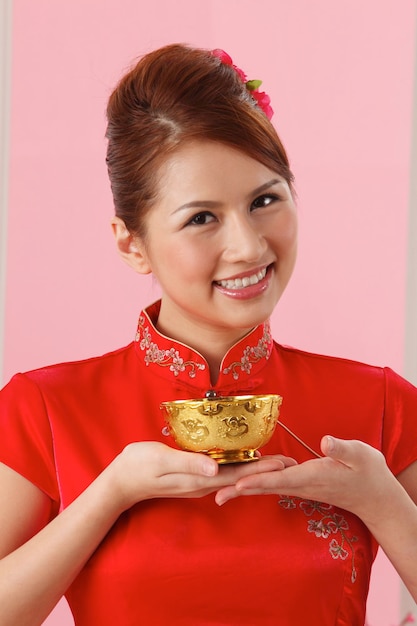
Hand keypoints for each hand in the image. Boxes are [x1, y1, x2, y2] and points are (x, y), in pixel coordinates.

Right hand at [108, 441, 292, 511]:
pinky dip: (238, 466)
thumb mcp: (162, 460)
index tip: (283, 463)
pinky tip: (244, 460)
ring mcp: (198, 482)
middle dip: (265, 469)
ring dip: (255, 468)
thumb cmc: (138, 466)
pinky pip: (222, 473)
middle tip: (290, 462)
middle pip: (240, 476)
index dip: (261, 468)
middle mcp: (203, 484)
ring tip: (275, 461)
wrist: (120, 481)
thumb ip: (188, 463)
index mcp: (199, 480)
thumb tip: (215, 469)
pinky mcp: (193, 477)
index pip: (238, 475)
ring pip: (233, 475)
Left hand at [215, 436, 395, 520]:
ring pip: (265, 487)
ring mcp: (298, 486)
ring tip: (217, 492)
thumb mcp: (359, 455)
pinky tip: (242, 482)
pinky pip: (272, 484)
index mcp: (311, 476)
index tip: (237, 484)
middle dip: (238, 491)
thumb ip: (341, 449)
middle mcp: (300, 484)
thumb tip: (325, 442)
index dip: (257, 480)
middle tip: (212, 495)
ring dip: (241, 489)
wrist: (373, 494)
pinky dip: (254, 483)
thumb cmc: (367, 472)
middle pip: (264, 487)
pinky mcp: (299, 484)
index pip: (279, 479)